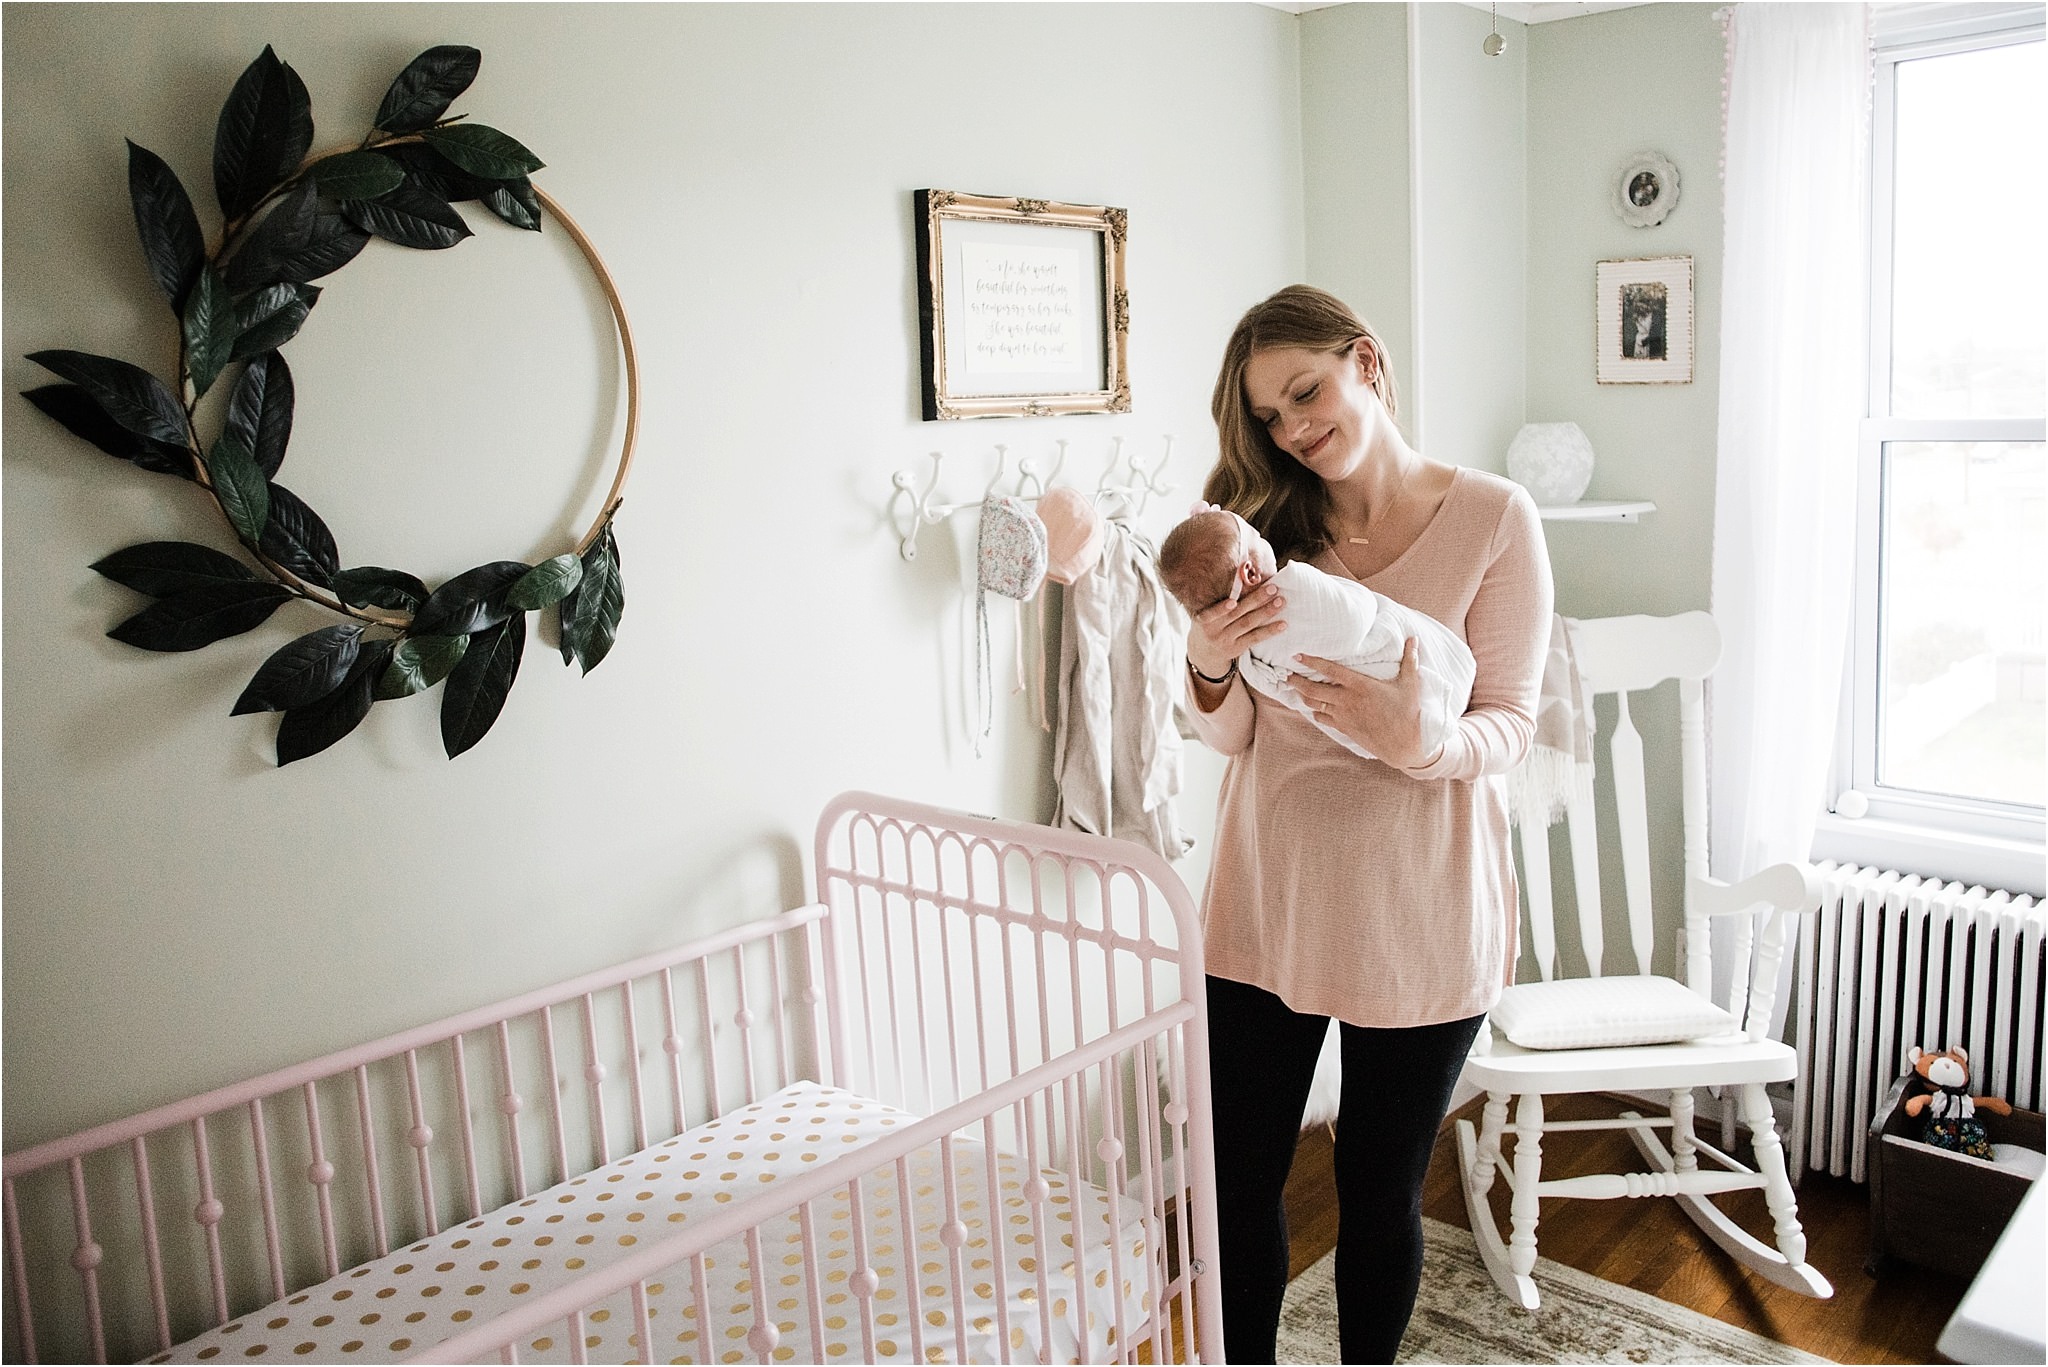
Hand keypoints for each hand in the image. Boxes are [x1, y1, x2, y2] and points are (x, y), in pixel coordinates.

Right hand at [1187, 580, 1286, 680]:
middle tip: (1273, 588)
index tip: (1233, 601)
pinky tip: (1283, 624)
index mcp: (1204, 619)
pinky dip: (1270, 630)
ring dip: (1266, 612)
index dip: (1222, 608)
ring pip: (1248, 624)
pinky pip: (1256, 638)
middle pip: (1237, 613)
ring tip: (1281, 601)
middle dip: (1256, 599)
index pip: (1213, 612)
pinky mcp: (1238, 648)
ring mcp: (1226, 640)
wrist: (1205, 653)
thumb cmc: (1210, 624)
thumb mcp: (1207, 614)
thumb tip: (1243, 574)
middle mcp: (1214, 630)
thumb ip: (1219, 598)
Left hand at [1289, 637, 1442, 769]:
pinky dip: (1314, 711)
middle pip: (1313, 689)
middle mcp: (1347, 700)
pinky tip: (1313, 707)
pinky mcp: (1344, 729)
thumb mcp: (1410, 685)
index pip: (1330, 670)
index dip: (1312, 662)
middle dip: (1296, 681)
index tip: (1297, 656)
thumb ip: (1409, 660)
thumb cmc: (1407, 713)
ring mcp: (1343, 716)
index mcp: (1360, 685)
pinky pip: (1322, 719)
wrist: (1403, 745)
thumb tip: (1413, 638)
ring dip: (1303, 696)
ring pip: (1314, 704)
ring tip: (1296, 688)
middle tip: (1287, 674)